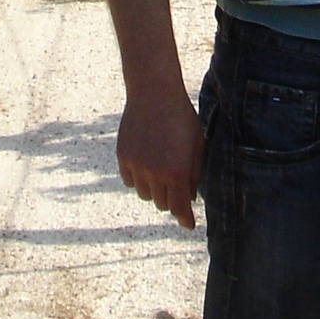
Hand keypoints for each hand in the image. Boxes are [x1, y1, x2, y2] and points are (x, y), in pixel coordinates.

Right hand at [117, 83, 205, 229]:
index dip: (185, 219)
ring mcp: (137, 166)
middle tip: (175, 183)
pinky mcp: (123, 157)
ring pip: (145, 194)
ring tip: (160, 169)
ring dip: (154, 189)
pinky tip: (146, 164)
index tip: (188, 225)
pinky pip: (130, 181)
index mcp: (177, 173)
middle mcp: (155, 174)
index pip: (180, 208)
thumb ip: (193, 174)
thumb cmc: (181, 118)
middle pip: (162, 204)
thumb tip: (189, 199)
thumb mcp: (196, 146)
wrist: (154, 93)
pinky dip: (138, 178)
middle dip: (171, 198)